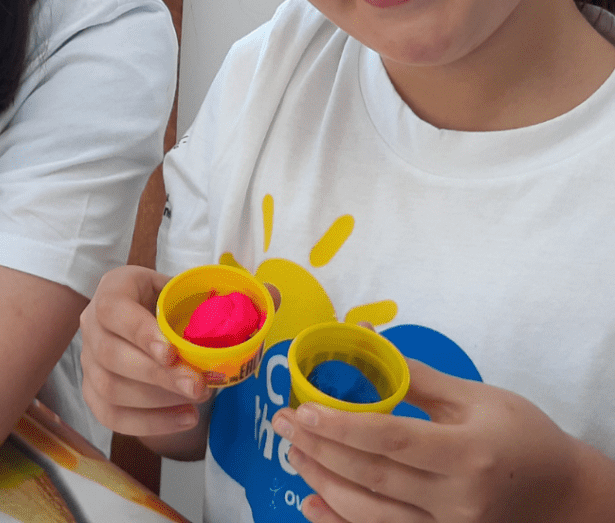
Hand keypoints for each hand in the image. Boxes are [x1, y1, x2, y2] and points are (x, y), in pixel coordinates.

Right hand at [80, 265, 209, 438]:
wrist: (136, 310)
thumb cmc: (158, 299)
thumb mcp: (173, 286)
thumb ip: (192, 300)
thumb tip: (224, 319)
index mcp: (111, 291)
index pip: (114, 311)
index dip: (141, 333)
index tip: (172, 354)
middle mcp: (91, 325)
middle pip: (112, 356)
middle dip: (158, 376)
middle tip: (197, 386)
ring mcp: (87, 360)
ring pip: (110, 389)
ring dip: (157, 402)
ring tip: (195, 400)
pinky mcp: (91, 390)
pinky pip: (110, 416)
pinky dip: (149, 424)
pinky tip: (184, 418)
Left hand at [273, 358, 603, 522]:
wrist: (566, 498)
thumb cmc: (523, 437)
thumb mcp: (478, 398)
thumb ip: (419, 378)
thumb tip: (369, 343)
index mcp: (466, 454)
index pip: (392, 440)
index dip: (343, 427)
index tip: (302, 411)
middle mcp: (457, 501)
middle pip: (374, 478)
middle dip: (320, 450)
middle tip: (282, 425)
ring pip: (372, 514)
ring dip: (324, 484)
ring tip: (293, 454)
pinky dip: (342, 522)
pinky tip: (312, 504)